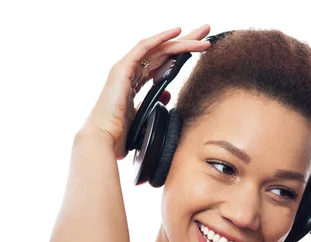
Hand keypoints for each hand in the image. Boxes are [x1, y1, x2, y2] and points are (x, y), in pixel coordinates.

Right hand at [80, 25, 211, 159]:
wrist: (104, 140)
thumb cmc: (119, 135)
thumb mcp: (144, 117)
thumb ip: (155, 105)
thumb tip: (167, 95)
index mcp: (135, 83)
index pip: (162, 63)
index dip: (181, 54)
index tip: (201, 49)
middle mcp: (131, 73)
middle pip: (163, 52)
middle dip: (186, 42)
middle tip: (206, 32)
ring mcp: (125, 69)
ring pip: (158, 48)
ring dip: (181, 40)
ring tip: (202, 34)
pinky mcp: (122, 69)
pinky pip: (143, 48)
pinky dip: (160, 38)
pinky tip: (177, 32)